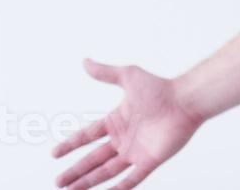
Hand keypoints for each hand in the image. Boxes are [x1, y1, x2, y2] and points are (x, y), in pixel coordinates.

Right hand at [50, 58, 205, 189]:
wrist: (186, 100)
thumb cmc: (161, 87)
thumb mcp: (128, 77)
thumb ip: (106, 72)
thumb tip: (84, 61)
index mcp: (117, 121)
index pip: (87, 136)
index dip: (71, 144)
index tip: (54, 154)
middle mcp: (124, 138)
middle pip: (94, 159)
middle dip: (76, 171)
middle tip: (58, 182)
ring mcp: (136, 151)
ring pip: (107, 172)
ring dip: (89, 182)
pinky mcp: (150, 160)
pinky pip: (131, 180)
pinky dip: (117, 189)